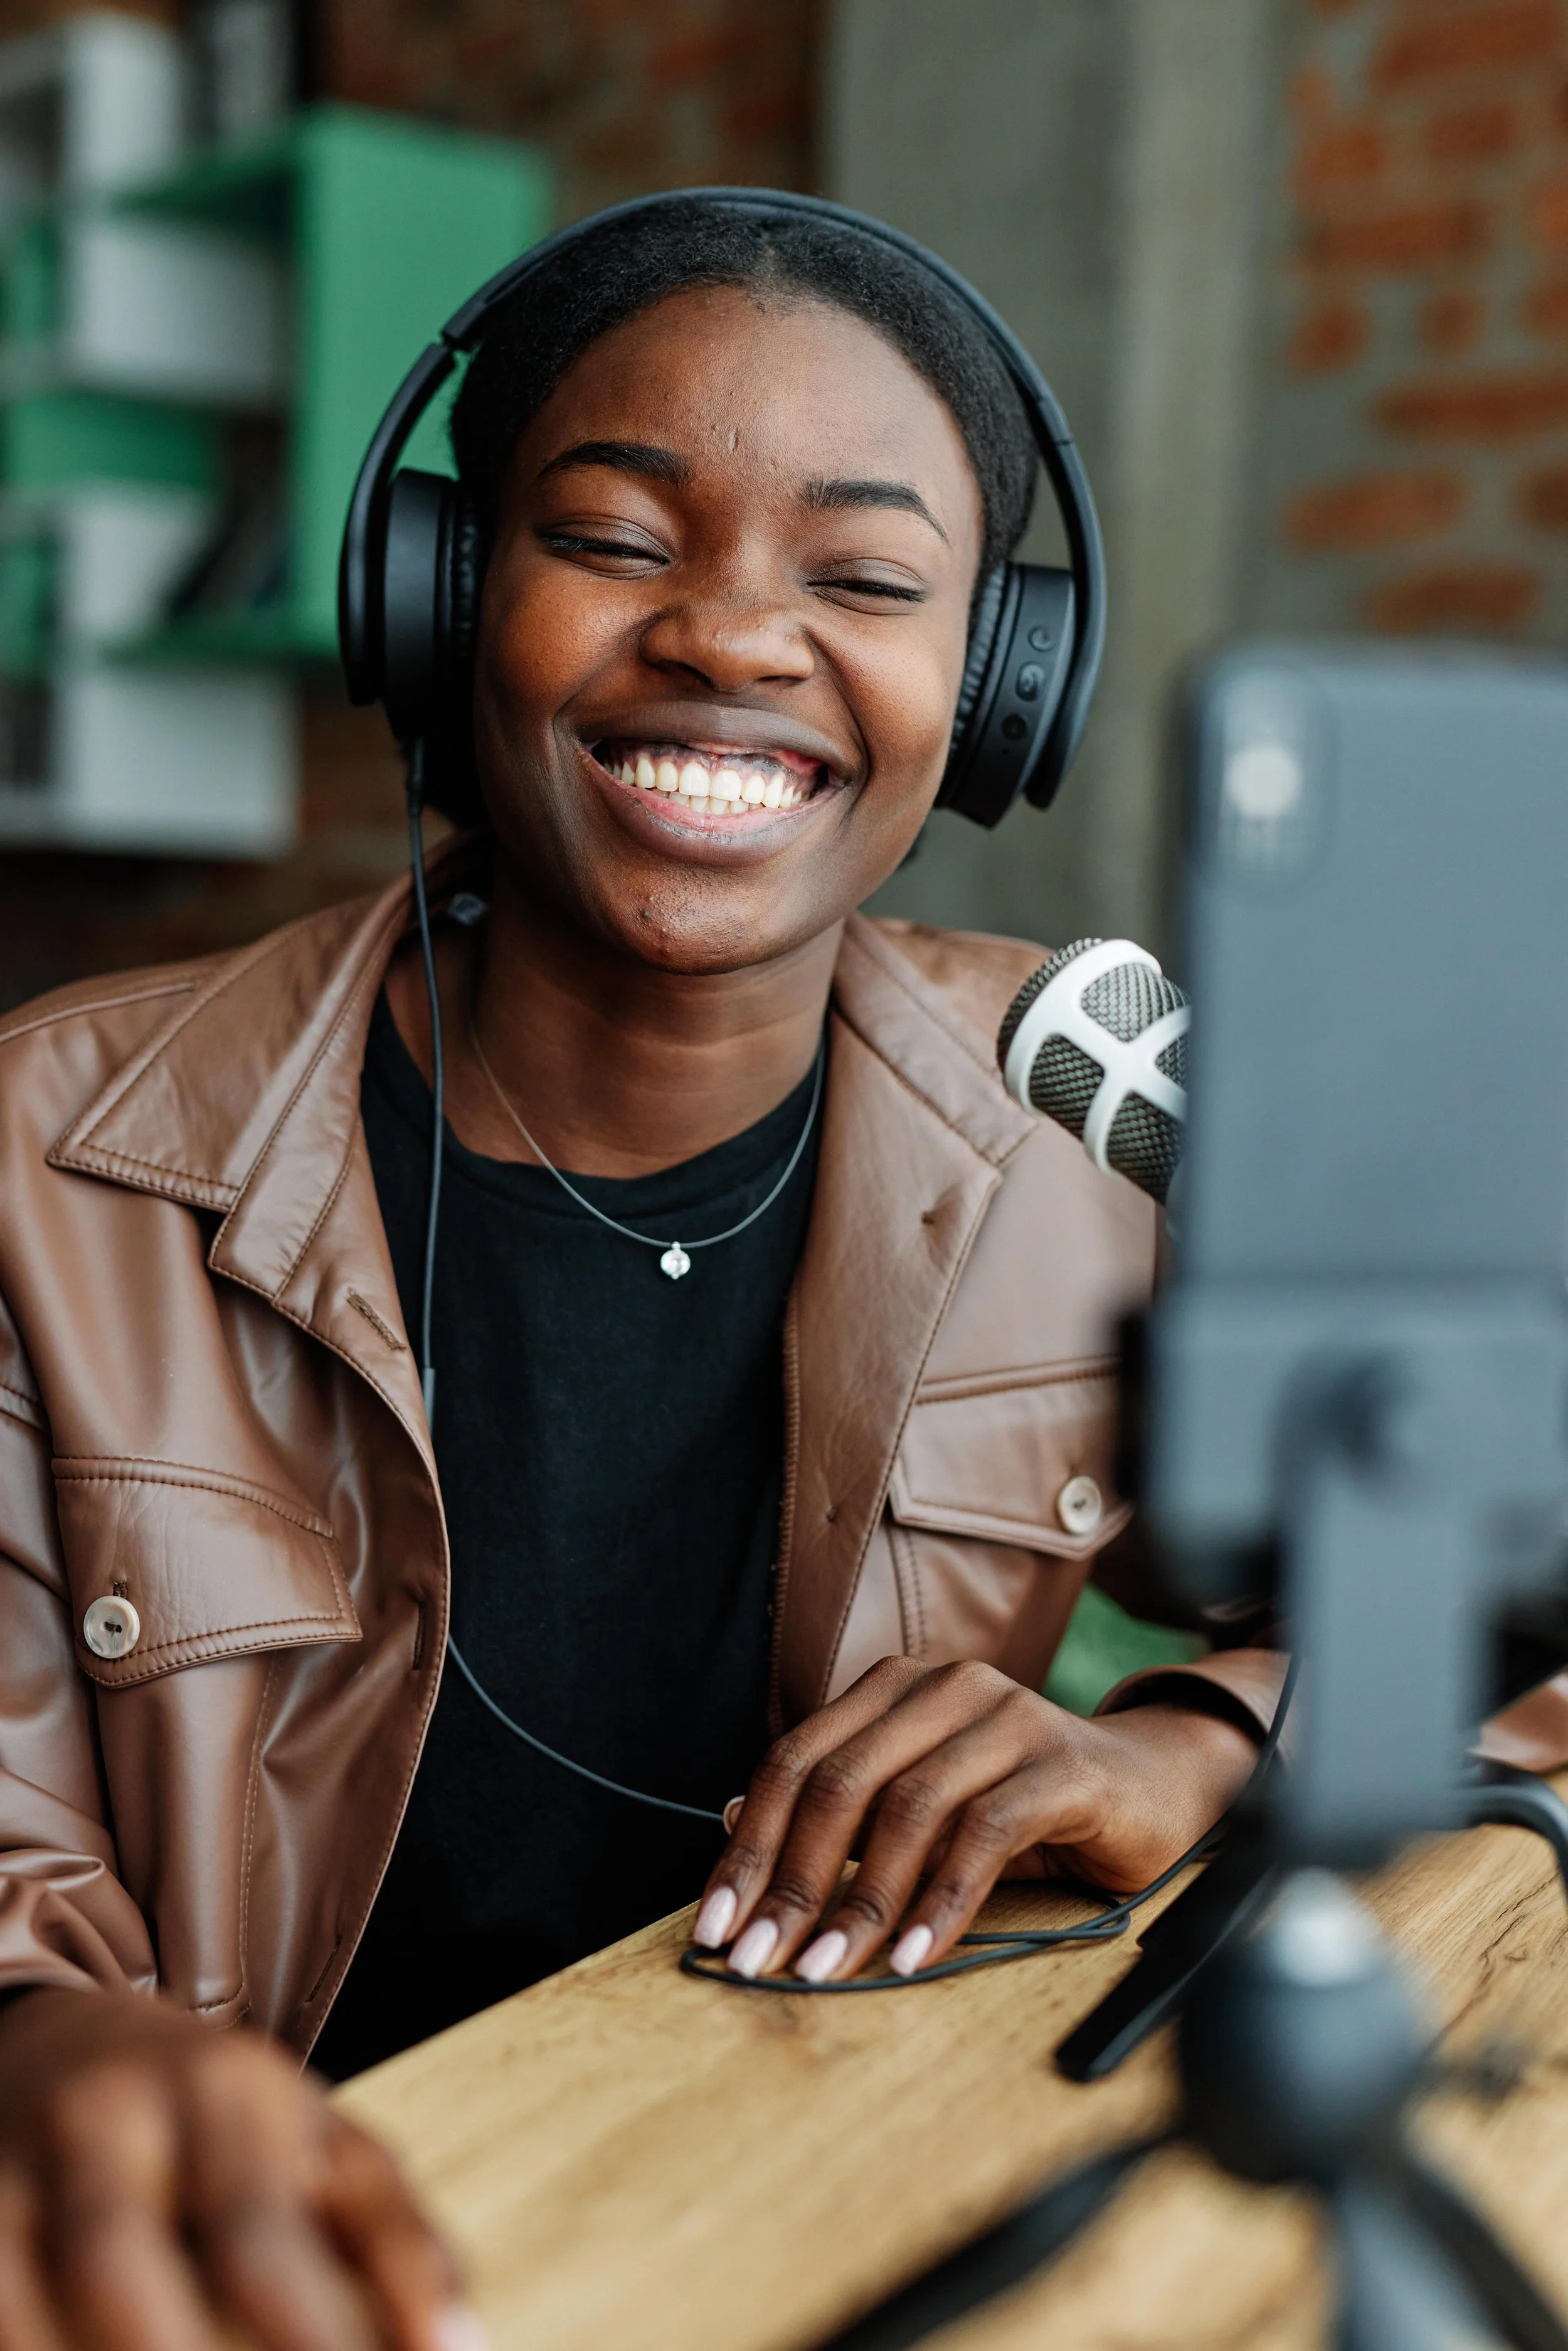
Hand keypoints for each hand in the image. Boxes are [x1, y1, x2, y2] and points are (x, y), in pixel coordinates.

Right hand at [0, 1987, 480, 2350]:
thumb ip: (395, 2240)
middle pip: (112, 2269)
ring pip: (23, 2316)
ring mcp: (7, 2176)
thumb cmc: (221, 2123)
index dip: (301, 2344)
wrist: (60, 2038)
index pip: (251, 2238)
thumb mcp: (322, 2144)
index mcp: (219, 2092)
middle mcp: (100, 2120)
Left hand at [693, 1657, 1256, 1983]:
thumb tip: (729, 1821)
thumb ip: (842, 1810)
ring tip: (827, 1969)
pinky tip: (914, 1956)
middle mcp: (943, 1686)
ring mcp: (1006, 1717)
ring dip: (860, 1902)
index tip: (717, 1927)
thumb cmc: (1019, 1804)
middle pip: (838, 1782)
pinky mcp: (1062, 1765)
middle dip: (789, 1880)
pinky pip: (985, 1834)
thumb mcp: (921, 1803)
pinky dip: (941, 1902)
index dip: (747, 1845)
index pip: (795, 1760)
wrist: (1147, 1790)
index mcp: (893, 1689)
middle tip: (759, 1960)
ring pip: (907, 1808)